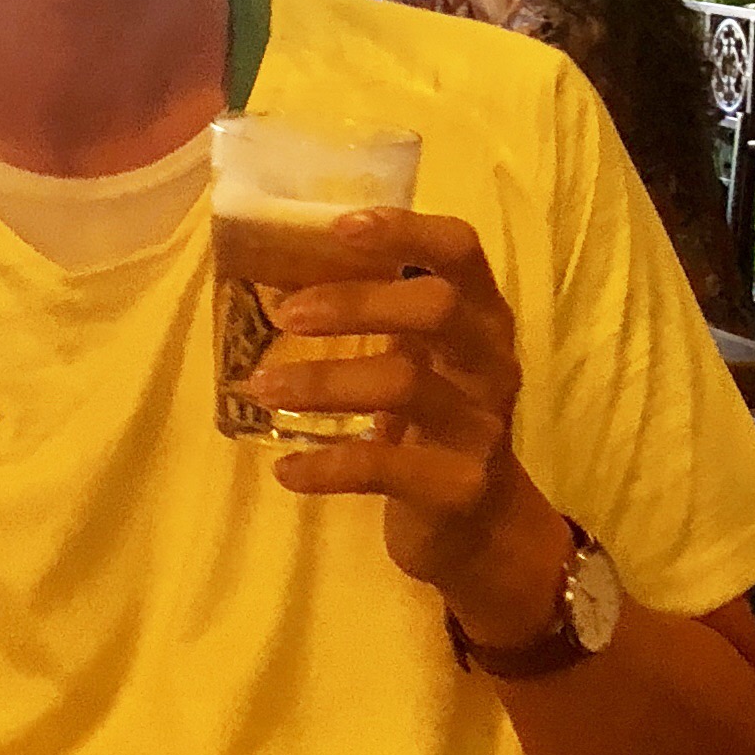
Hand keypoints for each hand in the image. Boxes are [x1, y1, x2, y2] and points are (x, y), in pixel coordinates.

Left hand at [250, 210, 573, 646]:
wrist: (486, 528)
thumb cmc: (439, 420)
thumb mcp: (426, 356)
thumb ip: (384, 310)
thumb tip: (282, 267)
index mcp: (483, 316)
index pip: (460, 250)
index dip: (406, 230)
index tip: (340, 227)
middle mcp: (492, 362)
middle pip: (436, 309)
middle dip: (356, 304)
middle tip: (285, 315)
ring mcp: (482, 426)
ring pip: (405, 384)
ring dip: (323, 383)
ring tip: (262, 388)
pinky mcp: (459, 487)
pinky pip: (384, 467)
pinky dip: (327, 465)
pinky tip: (286, 469)